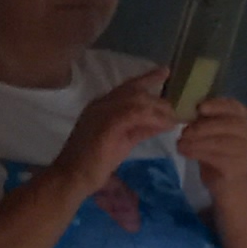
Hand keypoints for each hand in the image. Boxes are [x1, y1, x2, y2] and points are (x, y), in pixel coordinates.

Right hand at [55, 72, 178, 193]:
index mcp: (101, 105)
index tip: (165, 71)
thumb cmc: (94, 163)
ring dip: (158, 110)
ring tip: (172, 121)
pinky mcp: (107, 124)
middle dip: (158, 99)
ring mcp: (102, 112)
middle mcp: (101, 104)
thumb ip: (140, 129)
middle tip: (174, 112)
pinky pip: (136, 114)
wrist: (72, 177)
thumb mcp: (123, 141)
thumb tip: (162, 122)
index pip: (127, 86)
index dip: (147, 78)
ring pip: (137, 100)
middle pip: (135, 91)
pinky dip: (153, 119)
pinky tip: (165, 126)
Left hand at [173, 95, 246, 185]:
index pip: (234, 107)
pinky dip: (197, 154)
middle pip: (228, 124)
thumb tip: (187, 110)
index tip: (200, 108)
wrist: (231, 181)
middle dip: (202, 127)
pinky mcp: (239, 167)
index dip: (217, 105)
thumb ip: (207, 119)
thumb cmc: (220, 150)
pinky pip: (216, 158)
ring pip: (220, 142)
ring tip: (180, 144)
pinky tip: (186, 153)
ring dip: (196, 142)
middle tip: (184, 132)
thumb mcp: (215, 130)